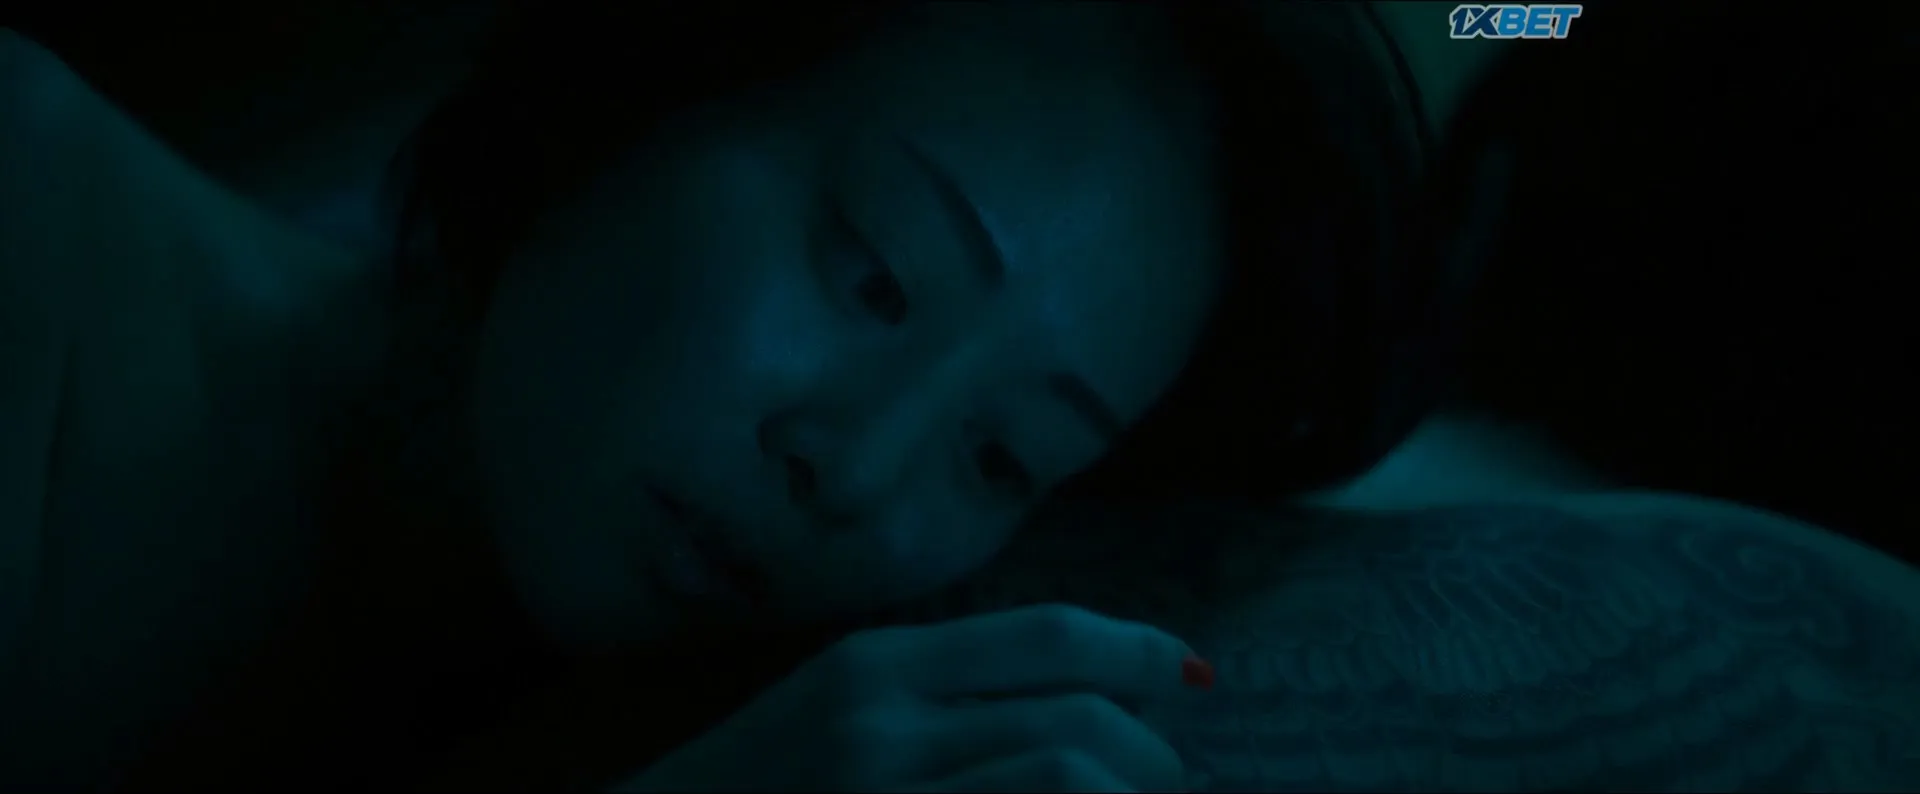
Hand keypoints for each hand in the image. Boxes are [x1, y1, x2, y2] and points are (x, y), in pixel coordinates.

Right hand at [614, 604, 1200, 791]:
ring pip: (1065, 778)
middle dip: (1154, 758)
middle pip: (1074, 721)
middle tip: (1177, 780)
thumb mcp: (838, 707)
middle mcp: (884, 724)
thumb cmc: (758, 784)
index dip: (1137, 650)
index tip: (1191, 675)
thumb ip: (940, 690)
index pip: (1045, 635)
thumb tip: (1078, 699)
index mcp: (878, 663)